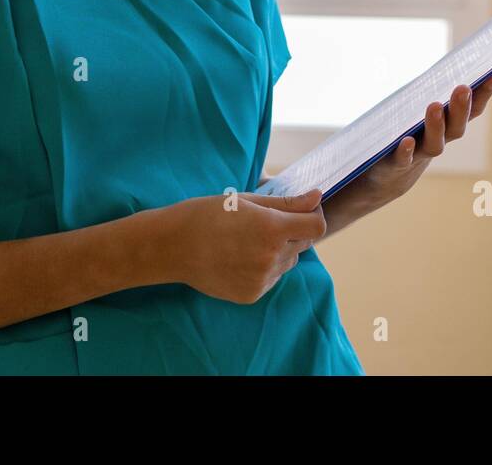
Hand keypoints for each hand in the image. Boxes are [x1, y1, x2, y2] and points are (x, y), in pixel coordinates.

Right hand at [164, 190, 325, 303]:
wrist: (173, 247)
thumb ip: (287, 203)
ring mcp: (262, 279)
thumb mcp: (247, 201)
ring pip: (288, 262)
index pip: (317, 226)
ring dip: (279, 250)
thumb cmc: (208, 215)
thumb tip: (318, 197)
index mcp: (272, 229)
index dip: (314, 215)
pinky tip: (239, 257)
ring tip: (247, 240)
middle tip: (266, 221)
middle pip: (304, 243)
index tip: (304, 209)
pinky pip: (271, 278)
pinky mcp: (252, 294)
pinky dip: (264, 267)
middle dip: (294, 230)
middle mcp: (271, 257)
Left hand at [341, 76, 491, 210]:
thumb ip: (431, 93)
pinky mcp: (397, 164)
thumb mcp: (418, 111)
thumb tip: (446, 65)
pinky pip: (403, 159)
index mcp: (447, 125)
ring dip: (436, 126)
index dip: (482, 96)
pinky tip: (407, 141)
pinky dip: (406, 151)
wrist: (386, 176)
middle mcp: (438, 140)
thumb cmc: (405, 132)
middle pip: (455, 128)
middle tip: (463, 88)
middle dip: (460, 108)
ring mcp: (419, 154)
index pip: (470, 111)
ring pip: (434, 144)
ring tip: (435, 106)